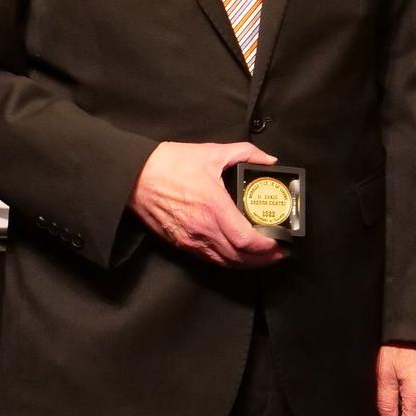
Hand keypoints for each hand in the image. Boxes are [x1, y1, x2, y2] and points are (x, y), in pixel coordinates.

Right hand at [129, 141, 285, 267]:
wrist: (133, 177)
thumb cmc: (170, 164)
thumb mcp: (212, 152)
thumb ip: (246, 153)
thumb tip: (269, 159)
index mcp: (214, 207)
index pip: (245, 240)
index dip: (267, 248)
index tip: (281, 244)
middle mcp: (202, 228)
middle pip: (238, 257)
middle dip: (263, 260)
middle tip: (279, 254)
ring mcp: (189, 239)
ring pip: (224, 262)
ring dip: (246, 264)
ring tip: (263, 258)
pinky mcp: (179, 243)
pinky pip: (207, 259)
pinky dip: (226, 261)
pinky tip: (236, 255)